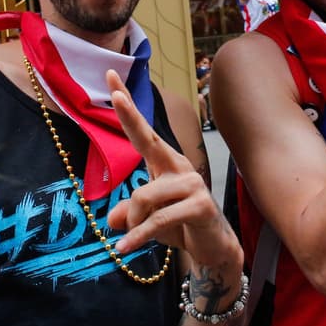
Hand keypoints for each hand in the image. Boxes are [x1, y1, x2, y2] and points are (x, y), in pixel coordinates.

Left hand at [105, 70, 241, 272]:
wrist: (214, 249)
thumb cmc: (181, 226)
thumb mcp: (146, 219)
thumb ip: (128, 213)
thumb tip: (112, 220)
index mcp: (166, 163)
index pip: (143, 131)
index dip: (127, 107)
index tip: (111, 76)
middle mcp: (180, 167)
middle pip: (148, 141)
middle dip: (130, 117)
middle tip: (116, 97)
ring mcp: (193, 185)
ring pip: (144, 195)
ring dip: (133, 222)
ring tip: (131, 238)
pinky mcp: (200, 206)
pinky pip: (158, 219)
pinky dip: (138, 237)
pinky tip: (125, 248)